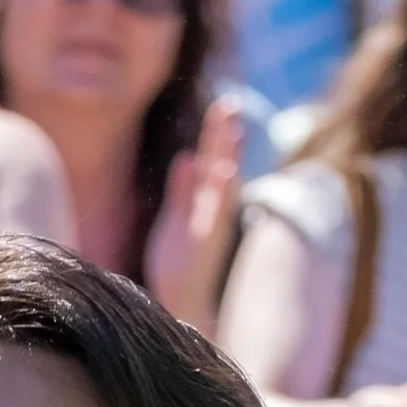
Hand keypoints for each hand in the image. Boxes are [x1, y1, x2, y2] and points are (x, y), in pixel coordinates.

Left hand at [143, 93, 245, 330]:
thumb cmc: (177, 264)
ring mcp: (211, 224)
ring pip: (222, 183)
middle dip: (223, 136)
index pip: (210, 161)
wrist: (178, 302)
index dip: (216, 136)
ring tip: (231, 128)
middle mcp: (211, 210)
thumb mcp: (175, 218)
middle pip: (219, 164)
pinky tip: (225, 169)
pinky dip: (221, 191)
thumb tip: (187, 157)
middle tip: (229, 105)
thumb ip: (182, 189)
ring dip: (227, 155)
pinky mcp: (206, 241)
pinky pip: (216, 211)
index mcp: (203, 202)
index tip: (222, 108)